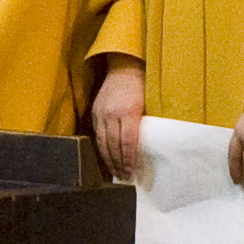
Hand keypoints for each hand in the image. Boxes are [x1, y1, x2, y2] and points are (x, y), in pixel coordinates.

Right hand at [89, 55, 145, 181]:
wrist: (124, 67)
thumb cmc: (142, 84)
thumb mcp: (149, 103)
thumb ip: (145, 123)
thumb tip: (147, 145)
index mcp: (128, 112)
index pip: (128, 142)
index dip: (129, 159)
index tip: (131, 172)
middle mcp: (112, 114)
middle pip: (113, 145)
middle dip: (118, 163)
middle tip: (124, 176)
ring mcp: (101, 113)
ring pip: (102, 142)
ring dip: (108, 159)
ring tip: (114, 171)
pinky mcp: (95, 112)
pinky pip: (96, 134)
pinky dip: (101, 147)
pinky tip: (106, 156)